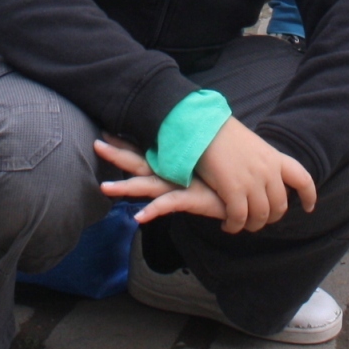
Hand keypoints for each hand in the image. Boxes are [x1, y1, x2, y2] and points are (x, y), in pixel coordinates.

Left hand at [95, 138, 228, 224]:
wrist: (252, 189)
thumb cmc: (226, 179)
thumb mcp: (204, 170)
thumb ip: (189, 162)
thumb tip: (180, 155)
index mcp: (174, 163)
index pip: (144, 151)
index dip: (125, 142)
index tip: (105, 130)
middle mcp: (174, 171)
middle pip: (140, 161)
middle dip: (118, 153)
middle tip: (96, 142)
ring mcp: (181, 184)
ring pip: (148, 184)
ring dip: (125, 186)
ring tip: (104, 187)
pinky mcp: (192, 199)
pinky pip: (169, 205)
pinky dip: (153, 211)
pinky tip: (138, 217)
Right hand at [193, 118, 315, 233]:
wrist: (205, 126)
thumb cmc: (224, 134)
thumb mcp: (254, 145)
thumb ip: (263, 162)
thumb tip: (264, 179)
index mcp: (275, 158)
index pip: (302, 179)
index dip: (309, 196)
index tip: (309, 208)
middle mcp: (268, 171)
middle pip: (280, 206)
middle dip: (270, 218)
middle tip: (257, 220)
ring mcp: (252, 181)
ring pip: (261, 215)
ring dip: (252, 225)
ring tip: (241, 224)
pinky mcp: (234, 189)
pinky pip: (239, 217)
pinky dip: (234, 226)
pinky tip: (227, 225)